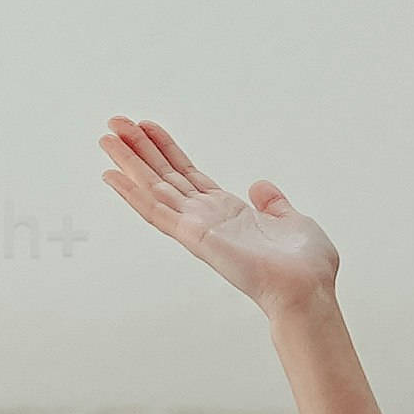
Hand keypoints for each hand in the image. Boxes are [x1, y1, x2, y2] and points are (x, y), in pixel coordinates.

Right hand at [99, 118, 337, 315]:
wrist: (307, 290)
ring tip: (106, 138)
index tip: (147, 127)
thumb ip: (273, 203)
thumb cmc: (305, 267)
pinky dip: (131, 193)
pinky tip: (111, 175)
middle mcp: (206, 218)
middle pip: (164, 176)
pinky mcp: (193, 237)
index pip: (188, 174)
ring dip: (128, 162)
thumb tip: (260, 185)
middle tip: (115, 123)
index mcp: (227, 212)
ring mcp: (196, 227)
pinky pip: (155, 211)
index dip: (166, 149)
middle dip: (139, 148)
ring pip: (153, 188)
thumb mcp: (291, 220)